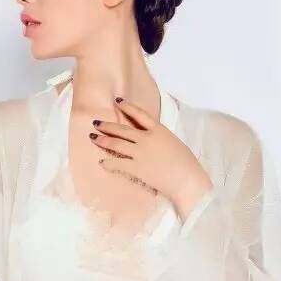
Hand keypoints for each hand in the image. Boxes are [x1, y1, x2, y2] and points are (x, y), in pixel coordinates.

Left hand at [89, 96, 213, 219]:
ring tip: (93, 137)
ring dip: (103, 140)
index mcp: (159, 130)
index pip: (139, 114)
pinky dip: (108, 163)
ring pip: (116, 144)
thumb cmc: (187, 164)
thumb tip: (154, 142)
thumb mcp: (175, 143)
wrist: (187, 180)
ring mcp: (140, 153)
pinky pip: (117, 164)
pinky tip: (101, 162)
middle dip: (107, 126)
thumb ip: (161, 140)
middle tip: (96, 122)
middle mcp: (146, 139)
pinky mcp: (136, 168)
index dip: (127, 106)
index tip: (117, 100)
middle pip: (122, 129)